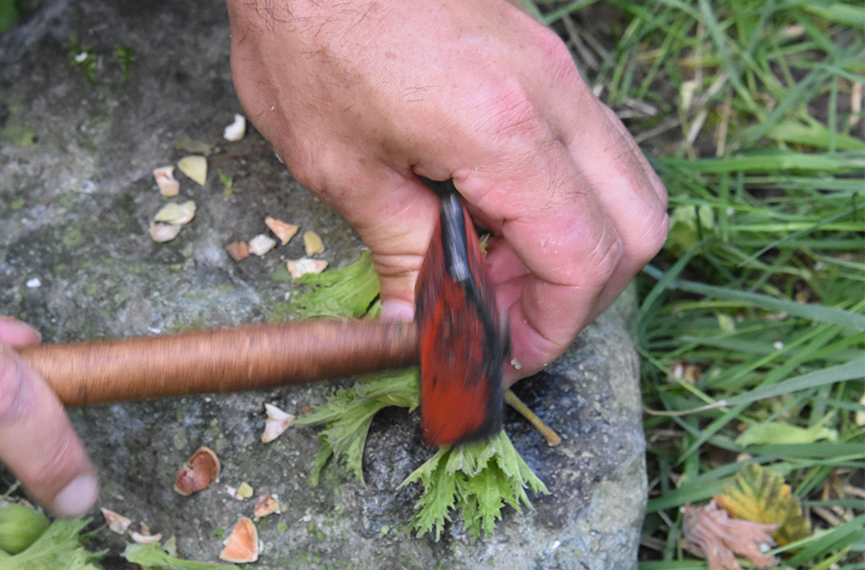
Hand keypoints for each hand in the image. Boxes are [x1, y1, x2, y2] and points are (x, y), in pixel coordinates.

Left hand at [226, 0, 667, 383]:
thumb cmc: (308, 38)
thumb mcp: (341, 167)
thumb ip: (400, 253)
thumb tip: (423, 322)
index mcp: (504, 131)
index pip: (581, 256)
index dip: (554, 326)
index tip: (509, 354)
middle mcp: (553, 97)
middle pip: (633, 226)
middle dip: (581, 294)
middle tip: (506, 317)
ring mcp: (555, 71)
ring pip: (622, 183)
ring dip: (575, 245)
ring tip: (495, 268)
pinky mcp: (539, 59)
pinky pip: (587, 146)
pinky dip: (560, 197)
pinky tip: (491, 211)